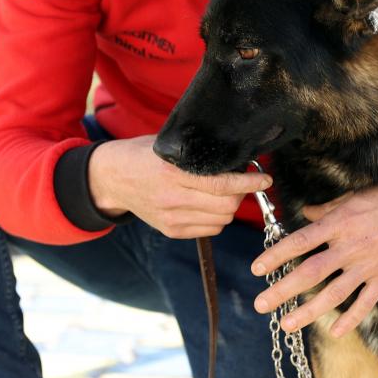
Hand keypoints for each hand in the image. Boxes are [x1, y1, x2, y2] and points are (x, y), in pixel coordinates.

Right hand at [88, 135, 271, 238]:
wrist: (112, 178)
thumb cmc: (144, 156)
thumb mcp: (169, 146)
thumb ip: (200, 154)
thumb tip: (237, 157)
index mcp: (173, 172)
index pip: (222, 184)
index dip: (249, 183)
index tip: (265, 179)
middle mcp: (172, 198)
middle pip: (227, 206)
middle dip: (241, 194)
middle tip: (241, 182)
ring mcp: (171, 218)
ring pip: (221, 220)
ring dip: (230, 207)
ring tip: (223, 193)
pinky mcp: (171, 231)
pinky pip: (209, 229)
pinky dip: (217, 218)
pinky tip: (209, 204)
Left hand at [250, 154, 377, 336]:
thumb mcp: (355, 196)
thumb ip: (328, 209)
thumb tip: (307, 213)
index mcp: (339, 223)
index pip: (299, 242)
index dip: (275, 256)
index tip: (256, 268)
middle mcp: (350, 246)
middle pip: (309, 273)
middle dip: (282, 291)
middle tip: (261, 304)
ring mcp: (368, 265)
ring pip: (333, 294)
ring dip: (307, 311)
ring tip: (286, 324)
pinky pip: (364, 302)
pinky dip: (349, 318)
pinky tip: (333, 331)